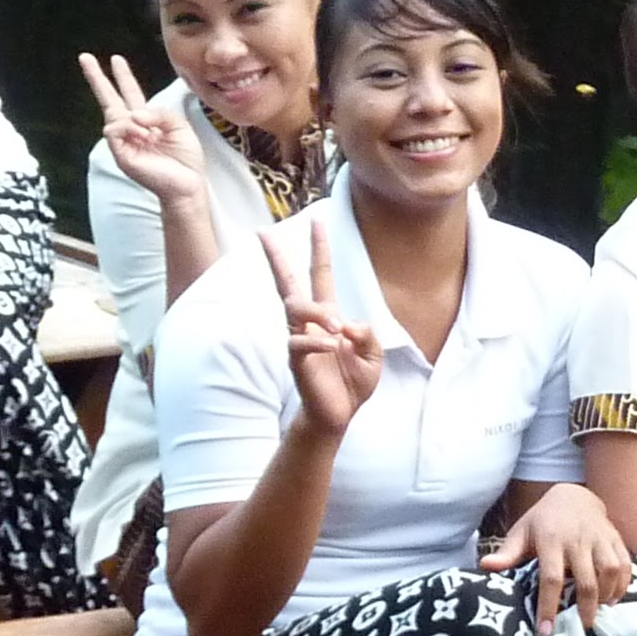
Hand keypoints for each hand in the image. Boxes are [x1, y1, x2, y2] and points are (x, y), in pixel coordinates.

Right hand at [78, 49, 205, 208]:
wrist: (187, 184)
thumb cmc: (185, 158)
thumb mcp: (179, 126)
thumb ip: (159, 112)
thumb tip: (134, 114)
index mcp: (146, 120)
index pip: (130, 93)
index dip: (124, 76)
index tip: (116, 59)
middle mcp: (131, 130)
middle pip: (109, 99)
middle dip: (96, 78)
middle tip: (84, 56)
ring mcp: (123, 142)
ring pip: (113, 116)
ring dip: (131, 118)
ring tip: (148, 134)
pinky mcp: (120, 155)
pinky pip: (114, 131)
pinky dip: (127, 128)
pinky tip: (142, 135)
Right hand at [265, 223, 380, 438]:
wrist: (338, 415)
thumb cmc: (353, 383)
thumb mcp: (373, 355)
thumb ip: (367, 334)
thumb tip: (347, 323)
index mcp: (329, 316)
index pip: (320, 275)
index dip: (319, 248)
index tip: (318, 220)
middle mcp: (309, 323)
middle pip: (289, 283)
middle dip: (277, 258)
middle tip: (263, 233)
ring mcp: (300, 339)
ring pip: (294, 308)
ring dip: (318, 312)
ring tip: (338, 328)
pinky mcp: (296, 360)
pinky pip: (299, 341)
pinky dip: (318, 341)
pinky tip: (333, 347)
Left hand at [488, 482, 632, 634]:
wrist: (573, 494)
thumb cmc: (543, 520)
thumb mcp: (522, 532)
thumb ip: (507, 553)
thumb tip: (484, 567)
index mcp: (551, 540)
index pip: (551, 578)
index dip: (548, 606)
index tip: (545, 630)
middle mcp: (578, 539)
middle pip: (586, 581)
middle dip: (585, 609)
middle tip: (580, 627)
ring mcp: (599, 538)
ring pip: (610, 572)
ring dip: (606, 596)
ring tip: (598, 612)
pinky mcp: (615, 538)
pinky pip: (625, 564)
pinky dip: (623, 584)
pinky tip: (613, 598)